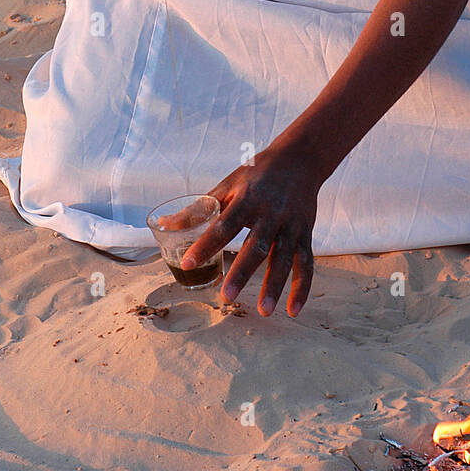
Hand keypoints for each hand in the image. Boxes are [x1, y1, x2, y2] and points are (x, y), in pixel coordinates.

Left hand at [181, 140, 329, 317]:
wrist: (299, 159)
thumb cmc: (257, 174)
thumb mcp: (227, 185)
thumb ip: (198, 209)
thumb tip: (163, 225)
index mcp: (247, 199)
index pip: (223, 224)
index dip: (205, 244)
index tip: (187, 263)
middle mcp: (271, 213)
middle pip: (257, 245)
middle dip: (243, 271)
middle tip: (227, 296)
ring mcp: (291, 224)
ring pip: (284, 258)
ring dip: (275, 285)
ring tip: (264, 310)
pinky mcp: (305, 233)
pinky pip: (306, 263)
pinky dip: (302, 287)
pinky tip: (293, 310)